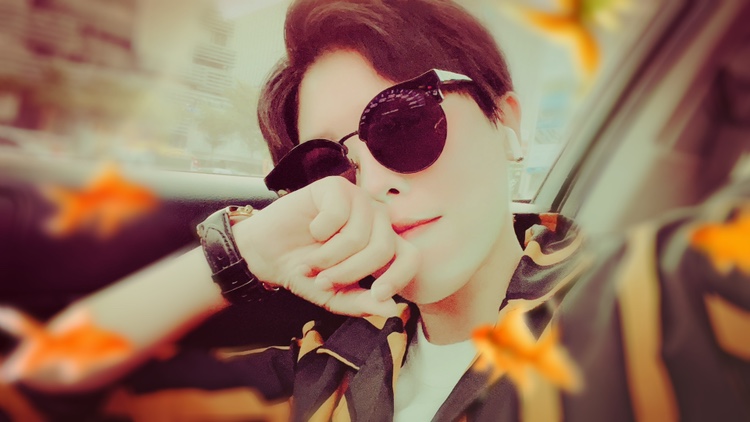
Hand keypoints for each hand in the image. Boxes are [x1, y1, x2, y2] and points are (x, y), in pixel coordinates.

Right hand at [234, 176, 418, 316]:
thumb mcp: (335, 297)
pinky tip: (311, 230)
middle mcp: (377, 220)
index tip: (377, 294)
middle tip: (322, 280)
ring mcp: (359, 201)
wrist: (268, 254)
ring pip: (358, 236)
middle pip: (382, 249)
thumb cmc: (306, 273)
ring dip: (328, 257)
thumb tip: (391, 309)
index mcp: (385, 245)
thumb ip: (362, 303)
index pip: (410, 257)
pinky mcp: (337, 187)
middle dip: (348, 272)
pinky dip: (319, 231)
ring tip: (312, 261)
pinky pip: (337, 216)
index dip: (398, 277)